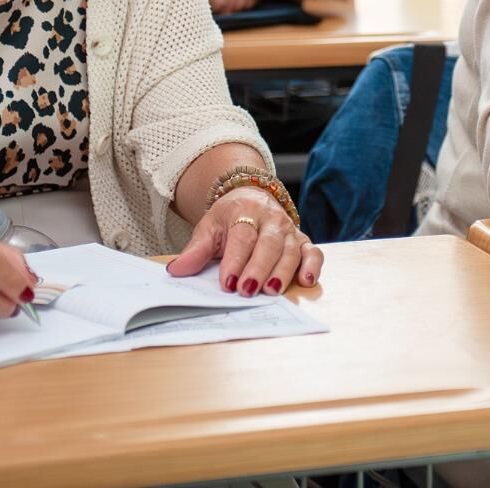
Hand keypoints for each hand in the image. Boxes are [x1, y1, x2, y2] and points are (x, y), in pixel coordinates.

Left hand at [167, 186, 324, 294]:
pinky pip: (313, 252)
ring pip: (291, 250)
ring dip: (283, 271)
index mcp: (245, 211)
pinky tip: (306, 281)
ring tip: (271, 291)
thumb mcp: (208, 228)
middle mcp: (271, 219)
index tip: (227, 283)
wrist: (251, 197)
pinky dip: (313, 266)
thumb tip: (176, 271)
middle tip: (248, 290)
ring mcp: (289, 230)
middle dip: (259, 268)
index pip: (242, 236)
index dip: (235, 260)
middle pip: (268, 244)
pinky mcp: (303, 241)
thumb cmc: (229, 218)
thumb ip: (195, 251)